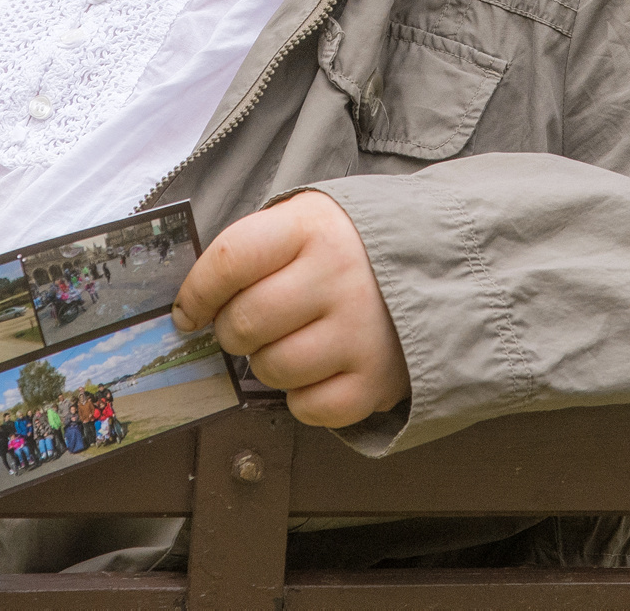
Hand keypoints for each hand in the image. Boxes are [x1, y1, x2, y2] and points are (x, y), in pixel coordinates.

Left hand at [173, 192, 405, 429]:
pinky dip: (301, 398)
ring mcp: (361, 331)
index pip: (231, 259)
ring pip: (272, 368)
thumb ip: (254, 250)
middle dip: (231, 332)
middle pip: (246, 322)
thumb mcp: (308, 221)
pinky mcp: (378, 380)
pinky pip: (309, 408)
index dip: (197, 292)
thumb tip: (191, 305)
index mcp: (312, 227)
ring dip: (267, 363)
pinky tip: (317, 370)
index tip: (188, 312)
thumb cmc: (352, 248)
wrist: (440, 267)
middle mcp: (339, 276)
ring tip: (291, 343)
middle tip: (247, 326)